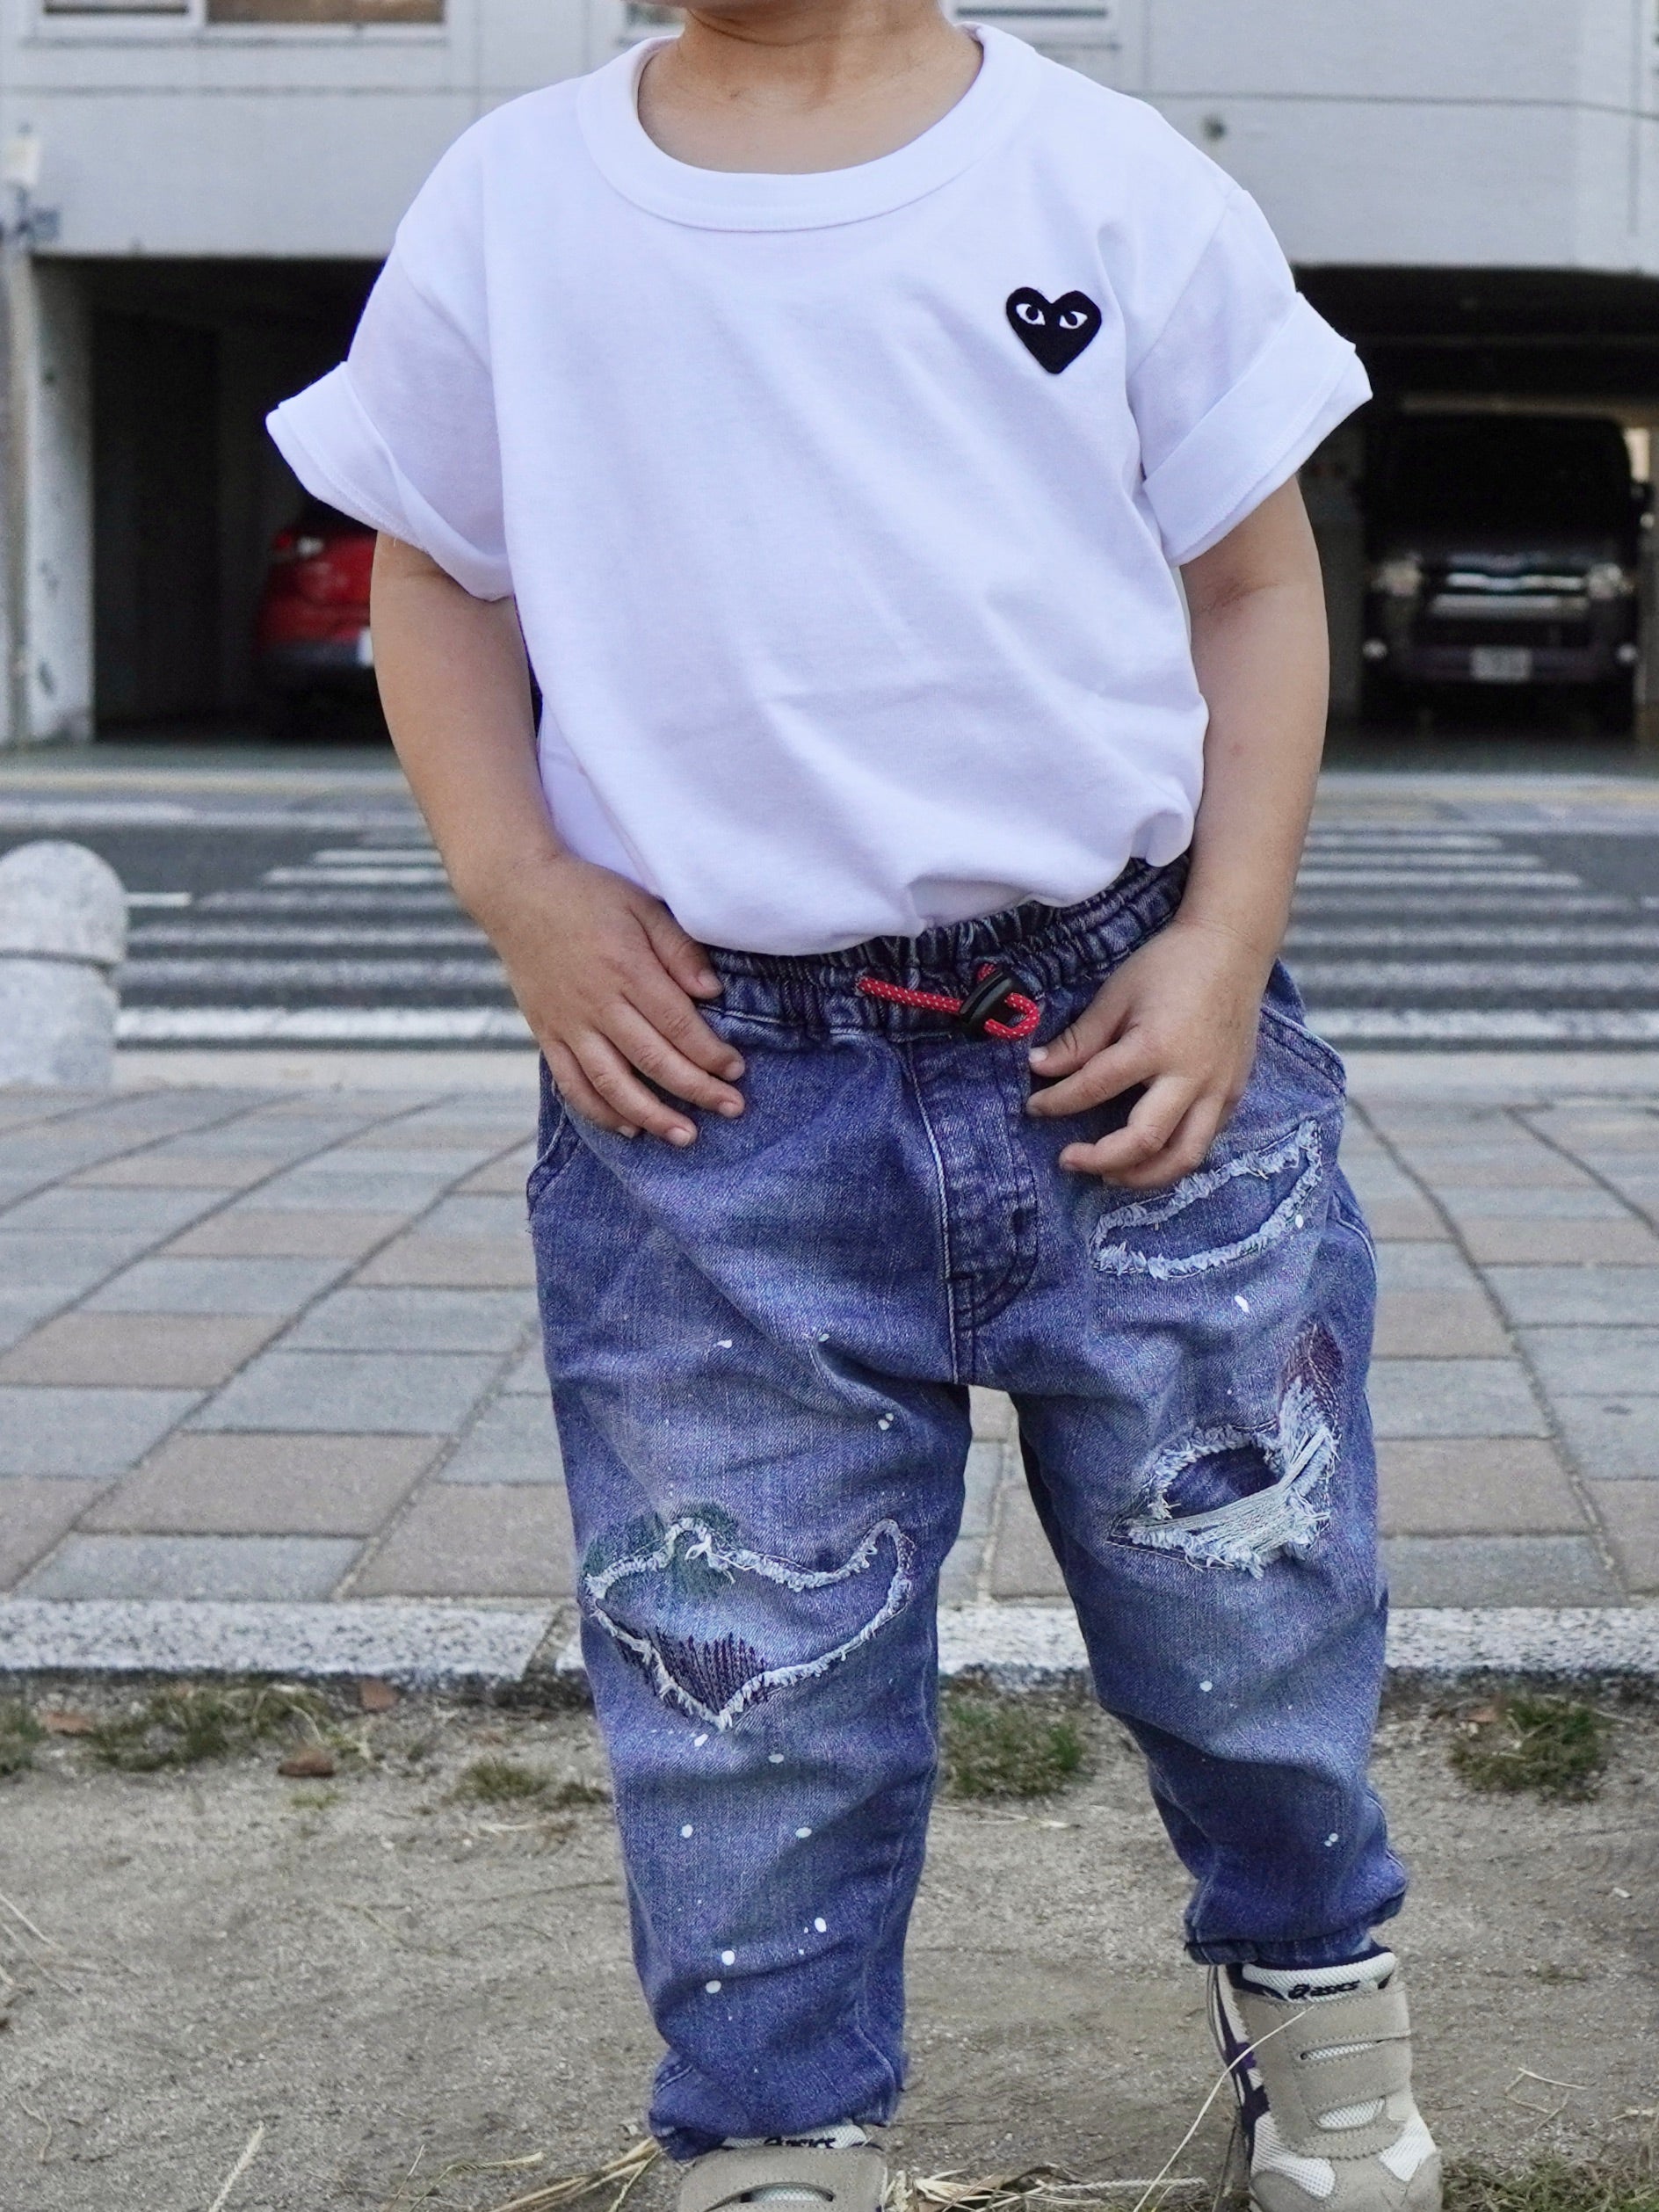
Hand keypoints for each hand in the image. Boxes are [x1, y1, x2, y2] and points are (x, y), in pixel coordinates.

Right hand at [476, 853, 743, 1144]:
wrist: (516, 892)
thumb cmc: (587, 895)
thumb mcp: (641, 906)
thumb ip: (679, 949)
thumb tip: (712, 993)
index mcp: (626, 967)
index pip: (677, 1023)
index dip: (710, 1053)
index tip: (737, 1071)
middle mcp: (596, 1002)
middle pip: (652, 1059)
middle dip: (696, 1090)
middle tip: (732, 1109)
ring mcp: (568, 1023)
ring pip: (612, 1082)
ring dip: (652, 1114)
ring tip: (685, 1136)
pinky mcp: (546, 1034)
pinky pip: (572, 1083)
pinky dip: (600, 1111)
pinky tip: (629, 1128)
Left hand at [1024, 917, 1270, 1186]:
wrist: (1233, 948)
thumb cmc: (1171, 965)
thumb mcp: (1117, 994)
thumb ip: (1080, 1039)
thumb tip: (1039, 1067)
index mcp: (1156, 1046)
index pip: (1094, 1088)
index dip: (1057, 1102)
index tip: (1034, 1106)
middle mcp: (1191, 1076)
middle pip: (1144, 1142)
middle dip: (1100, 1159)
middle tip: (1068, 1159)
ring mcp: (1219, 1089)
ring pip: (1184, 1157)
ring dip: (1143, 1176)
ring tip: (1110, 1174)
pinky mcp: (1234, 1093)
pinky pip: (1205, 1140)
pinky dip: (1173, 1157)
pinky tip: (1148, 1155)